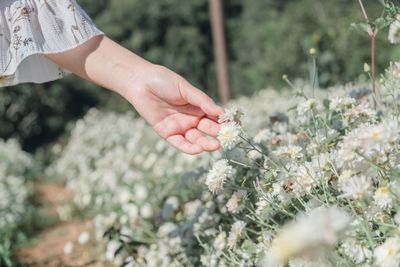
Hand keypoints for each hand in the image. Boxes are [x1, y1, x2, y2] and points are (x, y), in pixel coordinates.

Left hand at [45, 36, 222, 153]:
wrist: (141, 82)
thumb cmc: (164, 81)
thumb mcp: (185, 89)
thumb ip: (202, 101)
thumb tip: (220, 112)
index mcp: (198, 107)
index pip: (214, 117)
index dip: (223, 122)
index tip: (233, 126)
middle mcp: (191, 119)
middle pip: (207, 130)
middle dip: (217, 135)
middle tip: (225, 138)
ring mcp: (180, 127)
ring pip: (196, 139)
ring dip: (206, 144)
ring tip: (215, 145)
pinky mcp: (167, 133)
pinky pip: (180, 144)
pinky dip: (189, 148)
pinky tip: (199, 149)